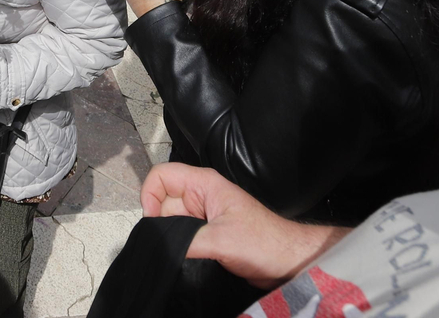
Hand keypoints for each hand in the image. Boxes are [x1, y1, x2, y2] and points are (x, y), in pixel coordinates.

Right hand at [142, 163, 345, 289]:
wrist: (288, 262)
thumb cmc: (263, 242)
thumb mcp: (221, 240)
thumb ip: (185, 241)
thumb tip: (156, 246)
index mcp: (204, 184)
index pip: (161, 175)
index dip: (150, 194)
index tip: (152, 221)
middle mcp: (200, 197)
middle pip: (162, 201)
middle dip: (159, 222)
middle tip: (167, 244)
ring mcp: (203, 216)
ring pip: (171, 222)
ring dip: (170, 237)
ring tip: (179, 252)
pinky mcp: (207, 235)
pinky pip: (182, 236)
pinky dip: (178, 247)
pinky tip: (183, 258)